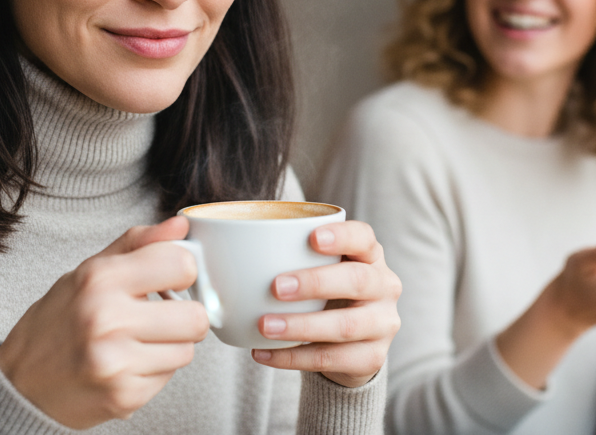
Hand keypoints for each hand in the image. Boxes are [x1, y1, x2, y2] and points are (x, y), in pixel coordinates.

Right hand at [0, 216, 208, 428]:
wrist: (20, 384)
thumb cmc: (55, 323)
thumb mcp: (87, 272)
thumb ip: (136, 244)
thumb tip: (181, 225)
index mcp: (99, 279)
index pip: (181, 264)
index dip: (183, 272)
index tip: (172, 279)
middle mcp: (107, 319)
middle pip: (196, 316)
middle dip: (185, 315)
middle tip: (163, 316)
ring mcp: (116, 362)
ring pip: (187, 350)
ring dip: (171, 346)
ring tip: (140, 341)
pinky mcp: (124, 396)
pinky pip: (169, 377)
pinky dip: (155, 370)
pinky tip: (128, 363)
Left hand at [248, 221, 401, 387]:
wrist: (350, 344)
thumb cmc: (325, 294)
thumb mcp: (317, 269)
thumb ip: (285, 254)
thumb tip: (210, 242)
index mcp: (370, 256)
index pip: (364, 238)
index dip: (342, 237)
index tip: (312, 237)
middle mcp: (384, 286)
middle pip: (357, 281)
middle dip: (315, 283)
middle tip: (276, 287)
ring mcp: (383, 324)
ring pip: (346, 326)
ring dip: (301, 325)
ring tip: (264, 326)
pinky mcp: (372, 359)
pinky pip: (332, 359)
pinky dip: (293, 358)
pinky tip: (262, 353)